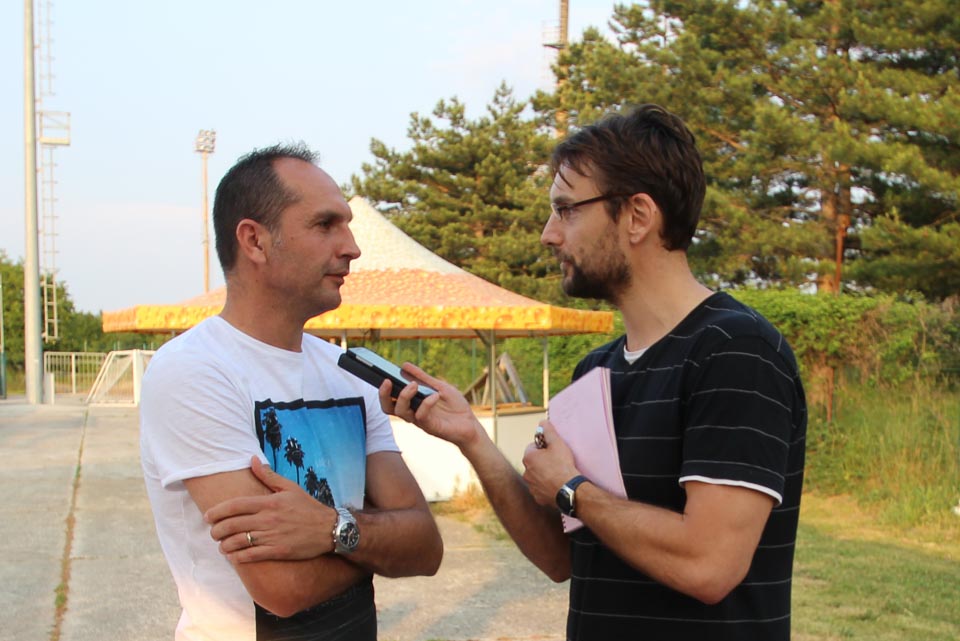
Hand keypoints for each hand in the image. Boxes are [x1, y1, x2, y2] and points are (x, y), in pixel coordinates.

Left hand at [204, 456, 336, 562]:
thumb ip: (268, 475)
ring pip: (239, 542)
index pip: (235, 506)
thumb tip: (252, 459)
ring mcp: (272, 536)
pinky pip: (251, 556)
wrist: (329, 528)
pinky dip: (238, 558)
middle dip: (216, 530)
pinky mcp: (278, 551)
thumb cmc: (308, 507)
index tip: (208, 516)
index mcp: (269, 502)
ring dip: (225, 545)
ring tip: (221, 545)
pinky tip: (233, 557)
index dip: (217, 512)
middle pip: (232, 525)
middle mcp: (268, 519)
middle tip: (213, 533)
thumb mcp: (290, 487)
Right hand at [379, 363, 484, 451]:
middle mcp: (412, 413)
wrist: (470, 423)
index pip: (390, 399)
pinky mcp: (430, 427)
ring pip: (401, 412)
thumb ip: (422, 377)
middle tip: (388, 381)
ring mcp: (420, 421)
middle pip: (388, 407)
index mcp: (412, 403)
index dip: (382, 390)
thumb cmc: (454, 406)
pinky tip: (435, 395)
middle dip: (384, 395)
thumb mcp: (438, 386)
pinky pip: (421, 416)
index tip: (382, 375)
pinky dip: (426, 403)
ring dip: (404, 396)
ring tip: (414, 384)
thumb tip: (404, 365)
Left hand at [521, 420, 579, 506]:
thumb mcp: (557, 443)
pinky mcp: (537, 497)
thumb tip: (543, 422)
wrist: (569, 489)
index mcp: (528, 457)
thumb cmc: (562, 466)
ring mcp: (531, 486)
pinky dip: (546, 486)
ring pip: (536, 476)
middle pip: (534, 462)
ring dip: (544, 474)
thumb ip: (548, 431)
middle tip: (556, 461)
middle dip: (543, 461)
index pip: (533, 446)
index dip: (543, 447)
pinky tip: (556, 484)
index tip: (552, 450)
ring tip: (557, 474)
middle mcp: (526, 472)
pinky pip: (541, 489)